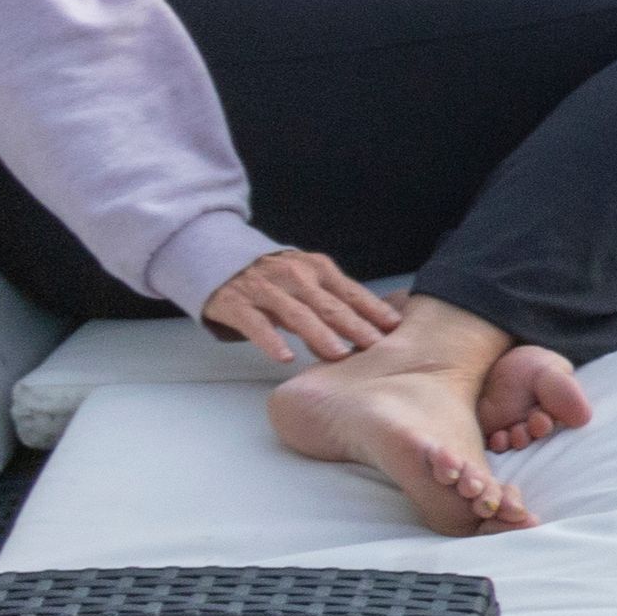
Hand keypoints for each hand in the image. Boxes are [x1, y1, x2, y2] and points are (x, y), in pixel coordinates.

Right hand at [200, 248, 393, 361]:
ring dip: (320, 335)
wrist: (221, 259)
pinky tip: (285, 357)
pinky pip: (257, 325)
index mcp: (318, 269)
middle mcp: (295, 277)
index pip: (352, 292)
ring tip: (338, 354)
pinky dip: (272, 341)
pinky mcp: (239, 305)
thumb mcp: (309, 278)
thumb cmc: (277, 276)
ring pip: (297, 315)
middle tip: (375, 346)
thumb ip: (335, 299)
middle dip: (355, 326)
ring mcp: (266, 291)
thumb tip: (371, 329)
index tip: (395, 327)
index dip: (374, 310)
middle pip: (330, 305)